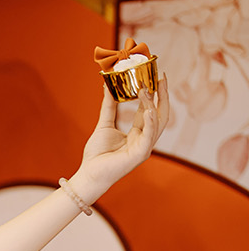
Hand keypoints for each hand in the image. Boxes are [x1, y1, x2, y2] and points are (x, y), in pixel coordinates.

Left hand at [75, 77, 169, 198]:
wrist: (89, 174)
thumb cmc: (97, 154)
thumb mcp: (104, 124)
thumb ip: (109, 106)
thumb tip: (108, 85)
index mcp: (138, 132)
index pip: (150, 109)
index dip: (153, 93)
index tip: (154, 76)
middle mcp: (144, 139)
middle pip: (160, 113)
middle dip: (162, 95)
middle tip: (161, 76)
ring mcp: (144, 147)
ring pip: (157, 122)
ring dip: (155, 103)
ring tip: (150, 87)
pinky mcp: (140, 154)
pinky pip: (150, 135)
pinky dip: (151, 122)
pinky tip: (150, 109)